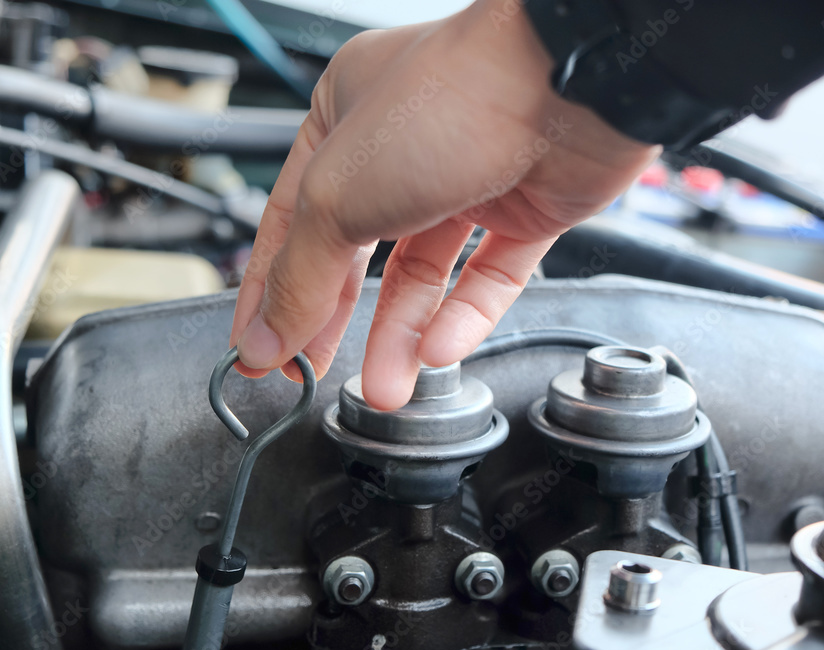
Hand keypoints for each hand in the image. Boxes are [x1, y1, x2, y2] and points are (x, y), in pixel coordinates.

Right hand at [229, 0, 659, 409]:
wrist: (565, 89)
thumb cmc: (451, 100)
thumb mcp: (337, 195)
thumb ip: (299, 275)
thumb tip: (266, 337)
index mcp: (343, 118)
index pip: (289, 219)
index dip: (270, 290)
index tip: (258, 348)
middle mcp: (403, 147)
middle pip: (355, 254)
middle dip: (335, 322)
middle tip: (311, 375)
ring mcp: (466, 177)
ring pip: (424, 275)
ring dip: (401, 335)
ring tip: (385, 387)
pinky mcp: (523, 208)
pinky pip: (486, 276)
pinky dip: (463, 316)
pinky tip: (438, 348)